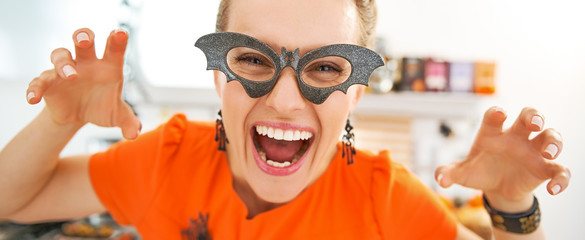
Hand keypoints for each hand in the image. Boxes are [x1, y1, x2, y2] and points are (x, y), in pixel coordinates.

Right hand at [26, 28, 140, 138]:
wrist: (79, 116)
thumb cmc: (102, 107)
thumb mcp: (117, 116)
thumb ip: (129, 122)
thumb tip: (134, 133)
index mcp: (108, 66)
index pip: (114, 49)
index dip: (117, 40)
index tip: (120, 33)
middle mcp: (86, 63)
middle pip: (83, 40)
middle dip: (83, 36)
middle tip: (86, 40)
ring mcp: (66, 70)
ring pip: (60, 55)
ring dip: (63, 63)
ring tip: (71, 75)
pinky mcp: (49, 83)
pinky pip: (39, 81)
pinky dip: (35, 88)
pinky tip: (33, 99)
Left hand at [435, 107, 570, 207]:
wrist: (496, 188)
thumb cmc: (479, 171)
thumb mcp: (462, 173)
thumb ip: (448, 173)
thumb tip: (440, 179)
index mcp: (492, 132)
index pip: (494, 116)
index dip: (497, 113)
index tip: (500, 114)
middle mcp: (515, 136)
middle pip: (529, 116)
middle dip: (534, 116)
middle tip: (535, 123)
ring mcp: (533, 150)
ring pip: (550, 136)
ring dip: (553, 141)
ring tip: (550, 152)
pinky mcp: (544, 168)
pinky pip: (560, 170)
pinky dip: (561, 178)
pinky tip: (554, 189)